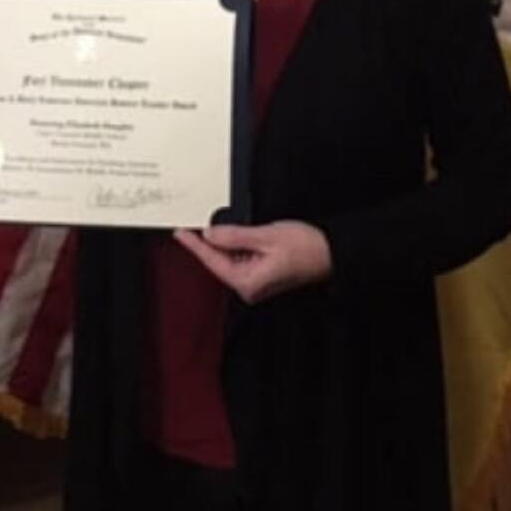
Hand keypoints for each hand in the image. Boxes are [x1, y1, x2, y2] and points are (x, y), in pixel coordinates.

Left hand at [174, 221, 331, 304]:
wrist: (330, 252)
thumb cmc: (305, 247)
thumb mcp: (266, 236)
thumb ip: (234, 236)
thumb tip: (210, 235)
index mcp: (247, 282)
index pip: (212, 261)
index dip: (194, 245)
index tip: (180, 233)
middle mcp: (249, 287)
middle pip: (219, 262)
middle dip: (209, 242)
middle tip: (195, 223)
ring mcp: (255, 283)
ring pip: (229, 260)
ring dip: (225, 243)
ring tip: (225, 226)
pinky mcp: (261, 276)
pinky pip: (240, 259)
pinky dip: (236, 246)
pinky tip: (239, 234)